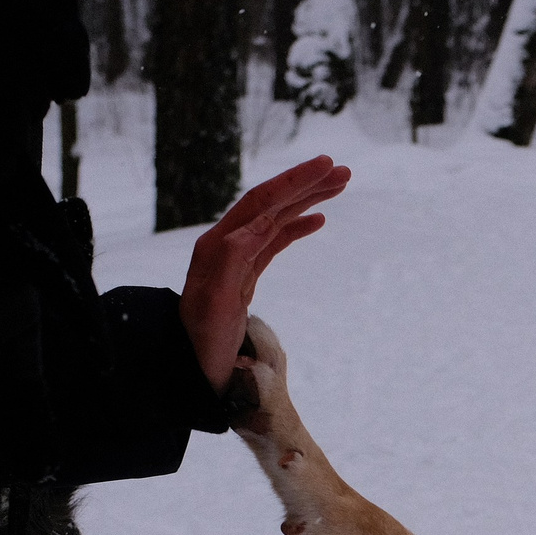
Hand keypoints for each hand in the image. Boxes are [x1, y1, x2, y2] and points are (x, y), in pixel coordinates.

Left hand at [180, 157, 351, 392]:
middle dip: (306, 183)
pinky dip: (298, 226)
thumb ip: (233, 259)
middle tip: (344, 170)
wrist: (191, 369)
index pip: (262, 201)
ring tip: (340, 186)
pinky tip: (318, 219)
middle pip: (271, 203)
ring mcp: (237, 259)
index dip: (294, 181)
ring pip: (277, 219)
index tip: (326, 165)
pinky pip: (275, 242)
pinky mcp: (246, 275)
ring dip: (307, 200)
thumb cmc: (201, 342)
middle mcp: (226, 244)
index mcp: (219, 245)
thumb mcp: (215, 303)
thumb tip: (262, 222)